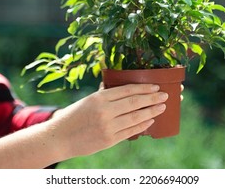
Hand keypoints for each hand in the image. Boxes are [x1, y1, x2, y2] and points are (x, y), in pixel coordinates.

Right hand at [49, 84, 167, 159]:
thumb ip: (103, 94)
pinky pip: (131, 131)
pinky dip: (142, 125)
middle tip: (165, 95)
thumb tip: (118, 85)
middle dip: (152, 98)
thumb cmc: (73, 116)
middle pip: (135, 102)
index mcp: (99, 98)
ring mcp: (108, 126)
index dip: (144, 88)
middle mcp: (105, 111)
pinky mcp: (109, 140)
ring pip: (136, 117)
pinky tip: (150, 121)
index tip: (155, 86)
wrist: (59, 138)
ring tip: (162, 107)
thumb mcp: (87, 100)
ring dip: (151, 111)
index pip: (127, 90)